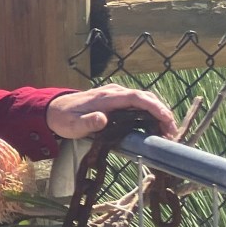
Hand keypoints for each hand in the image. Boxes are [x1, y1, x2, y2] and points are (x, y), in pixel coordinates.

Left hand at [46, 84, 176, 139]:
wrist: (53, 110)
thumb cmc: (64, 118)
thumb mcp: (72, 125)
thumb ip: (88, 123)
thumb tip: (103, 119)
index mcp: (106, 98)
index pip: (136, 97)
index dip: (154, 107)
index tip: (167, 120)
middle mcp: (114, 92)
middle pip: (145, 97)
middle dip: (162, 112)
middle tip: (172, 133)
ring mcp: (115, 95)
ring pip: (144, 100)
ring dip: (158, 113)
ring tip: (167, 133)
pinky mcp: (116, 101)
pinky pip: (138, 103)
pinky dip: (150, 113)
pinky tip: (154, 127)